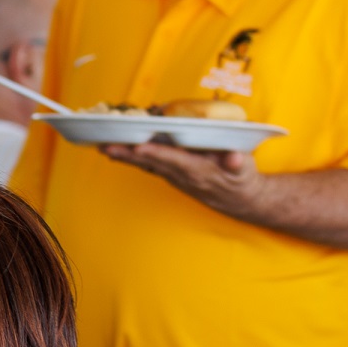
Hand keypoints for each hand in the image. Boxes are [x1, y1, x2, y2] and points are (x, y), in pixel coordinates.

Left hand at [101, 141, 262, 219]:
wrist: (239, 200)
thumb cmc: (242, 179)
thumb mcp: (245, 169)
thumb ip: (237, 162)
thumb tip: (235, 158)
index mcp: (199, 170)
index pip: (175, 161)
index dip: (157, 154)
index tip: (141, 148)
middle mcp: (182, 175)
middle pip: (152, 163)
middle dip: (129, 155)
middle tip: (106, 146)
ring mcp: (175, 177)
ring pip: (146, 165)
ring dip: (125, 157)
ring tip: (102, 147)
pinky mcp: (172, 176)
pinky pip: (148, 167)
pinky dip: (131, 159)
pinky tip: (115, 153)